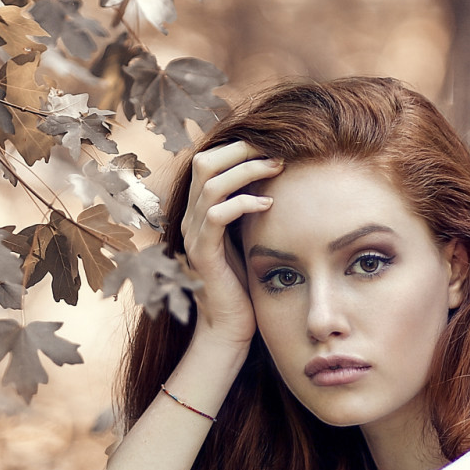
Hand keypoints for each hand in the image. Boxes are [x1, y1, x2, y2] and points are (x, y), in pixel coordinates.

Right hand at [179, 141, 281, 345]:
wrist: (230, 325)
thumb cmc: (245, 282)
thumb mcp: (248, 235)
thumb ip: (251, 207)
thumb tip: (278, 176)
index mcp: (200, 210)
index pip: (209, 160)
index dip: (237, 146)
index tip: (271, 144)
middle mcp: (191, 217)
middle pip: (204, 162)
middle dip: (242, 149)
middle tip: (276, 150)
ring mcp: (194, 234)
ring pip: (211, 183)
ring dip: (247, 170)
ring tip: (277, 168)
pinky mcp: (204, 253)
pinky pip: (217, 215)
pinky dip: (244, 203)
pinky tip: (268, 205)